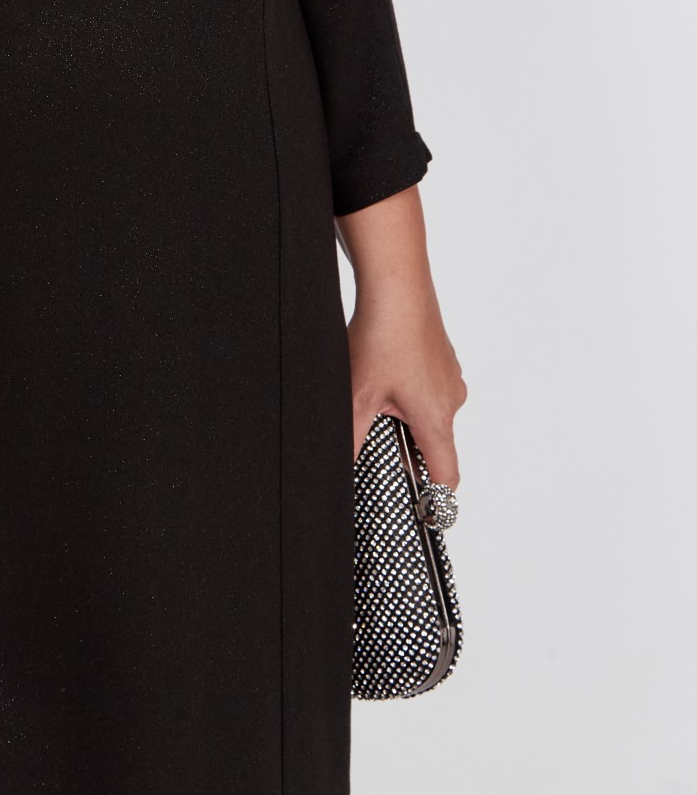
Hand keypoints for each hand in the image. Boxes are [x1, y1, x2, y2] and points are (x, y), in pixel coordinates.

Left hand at [346, 277, 466, 489]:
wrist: (397, 286)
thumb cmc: (382, 339)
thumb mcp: (357, 397)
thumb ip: (352, 439)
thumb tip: (342, 468)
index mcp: (436, 419)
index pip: (447, 476)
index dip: (435, 497)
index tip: (423, 508)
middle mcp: (452, 399)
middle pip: (435, 442)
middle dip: (407, 445)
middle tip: (376, 434)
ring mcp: (450, 375)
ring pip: (430, 409)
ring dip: (406, 411)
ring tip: (375, 392)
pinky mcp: (442, 354)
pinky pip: (429, 383)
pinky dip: (409, 385)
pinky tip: (384, 367)